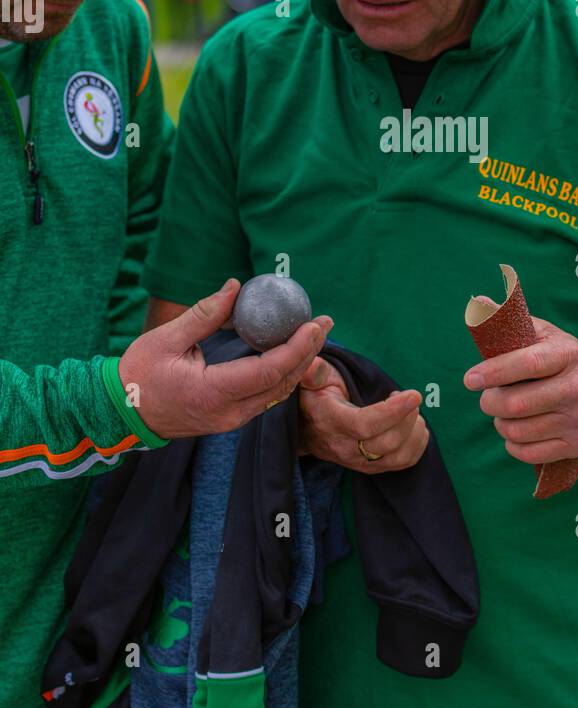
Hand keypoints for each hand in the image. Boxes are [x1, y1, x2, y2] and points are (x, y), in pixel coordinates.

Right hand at [119, 278, 332, 438]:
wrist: (121, 413)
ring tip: (315, 334)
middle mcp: (228, 413)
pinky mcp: (229, 419)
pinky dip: (284, 374)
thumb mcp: (167, 338)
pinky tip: (292, 352)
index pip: (268, 372)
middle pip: (282, 384)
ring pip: (277, 393)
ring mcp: (230, 420)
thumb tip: (235, 286)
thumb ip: (205, 314)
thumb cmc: (139, 373)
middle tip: (325, 323)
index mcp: (212, 393)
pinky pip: (266, 397)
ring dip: (300, 363)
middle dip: (308, 352)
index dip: (296, 348)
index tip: (314, 324)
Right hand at [298, 357, 427, 472]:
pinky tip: (413, 424)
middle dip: (408, 418)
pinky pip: (404, 463)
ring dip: (415, 431)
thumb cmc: (317, 398)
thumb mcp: (312, 380)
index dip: (393, 412)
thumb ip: (315, 373)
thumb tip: (313, 366)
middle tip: (410, 397)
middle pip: (387, 443)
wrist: (309, 429)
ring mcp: (360, 462)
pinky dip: (418, 443)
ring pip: (399, 457)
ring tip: (411, 410)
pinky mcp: (372, 468)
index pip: (365, 425)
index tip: (413, 395)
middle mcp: (345, 448)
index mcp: (331, 422)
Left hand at [463, 316, 577, 463]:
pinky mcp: (577, 445)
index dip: (494, 372)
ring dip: (501, 424)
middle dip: (490, 402)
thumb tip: (477, 304)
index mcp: (566, 355)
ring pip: (518, 432)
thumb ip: (515, 323)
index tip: (470, 379)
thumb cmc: (571, 360)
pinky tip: (518, 432)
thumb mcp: (551, 335)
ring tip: (505, 413)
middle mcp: (575, 388)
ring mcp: (577, 420)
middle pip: (516, 404)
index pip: (527, 364)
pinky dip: (513, 445)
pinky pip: (529, 454)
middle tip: (489, 397)